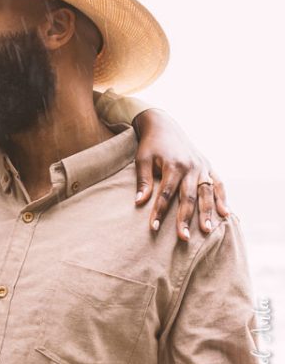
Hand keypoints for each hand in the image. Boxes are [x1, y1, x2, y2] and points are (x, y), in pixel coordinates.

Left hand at [133, 109, 229, 240]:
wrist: (164, 126)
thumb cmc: (150, 145)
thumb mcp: (142, 160)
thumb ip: (143, 181)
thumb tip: (139, 202)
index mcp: (173, 165)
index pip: (166, 194)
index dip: (159, 212)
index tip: (153, 228)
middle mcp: (191, 167)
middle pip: (189, 197)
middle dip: (186, 218)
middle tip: (183, 238)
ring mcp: (202, 167)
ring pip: (206, 193)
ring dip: (207, 212)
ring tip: (208, 231)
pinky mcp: (208, 166)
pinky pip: (218, 184)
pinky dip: (222, 198)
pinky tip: (225, 214)